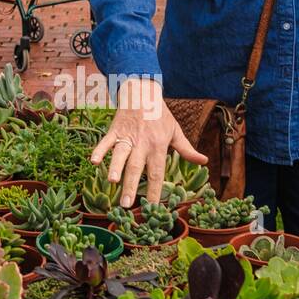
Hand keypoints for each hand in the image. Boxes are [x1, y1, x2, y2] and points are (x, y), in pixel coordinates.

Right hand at [90, 77, 208, 206]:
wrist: (144, 91)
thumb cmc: (160, 115)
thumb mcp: (176, 131)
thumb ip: (187, 149)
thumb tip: (204, 161)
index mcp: (158, 146)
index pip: (157, 172)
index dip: (154, 191)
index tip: (152, 207)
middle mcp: (142, 143)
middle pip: (136, 167)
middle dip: (131, 186)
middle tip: (126, 205)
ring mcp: (128, 136)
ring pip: (121, 154)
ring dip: (115, 167)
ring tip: (111, 182)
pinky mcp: (115, 129)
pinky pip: (106, 141)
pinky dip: (99, 150)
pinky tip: (94, 161)